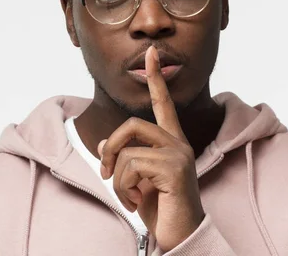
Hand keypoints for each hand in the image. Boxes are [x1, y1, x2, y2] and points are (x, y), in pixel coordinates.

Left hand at [98, 46, 204, 251]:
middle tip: (105, 171)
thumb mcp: (139, 180)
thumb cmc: (161, 208)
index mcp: (171, 142)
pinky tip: (137, 203)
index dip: (155, 78)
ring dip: (117, 179)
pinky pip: (130, 167)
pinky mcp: (174, 169)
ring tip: (129, 198)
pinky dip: (123, 189)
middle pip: (132, 124)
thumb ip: (128, 157)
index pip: (162, 104)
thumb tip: (105, 144)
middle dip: (110, 147)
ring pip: (127, 150)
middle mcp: (178, 143)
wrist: (182, 235)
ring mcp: (178, 154)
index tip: (150, 53)